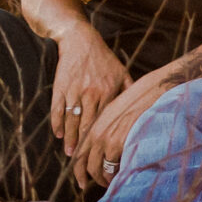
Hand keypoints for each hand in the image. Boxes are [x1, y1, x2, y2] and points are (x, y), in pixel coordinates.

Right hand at [50, 26, 130, 160]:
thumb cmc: (104, 58)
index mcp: (108, 92)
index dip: (103, 140)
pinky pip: (57, 109)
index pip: (105, 122)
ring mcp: (74, 90)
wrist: (80, 40)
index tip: (103, 154)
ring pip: (71, 120)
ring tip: (70, 154)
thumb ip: (130, 91)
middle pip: (86, 126)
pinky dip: (57, 123)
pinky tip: (58, 134)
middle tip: (83, 161)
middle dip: (84, 146)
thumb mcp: (122, 72)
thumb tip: (144, 107)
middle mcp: (91, 93)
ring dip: (70, 139)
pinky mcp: (60, 87)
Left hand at [72, 68, 173, 191]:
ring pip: (98, 169)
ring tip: (110, 182)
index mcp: (93, 126)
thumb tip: (102, 150)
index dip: (78, 170)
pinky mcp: (118, 144)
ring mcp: (106, 140)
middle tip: (98, 185)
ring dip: (103, 179)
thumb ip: (104, 131)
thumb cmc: (136, 103)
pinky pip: (112, 168)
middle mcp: (96, 134)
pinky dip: (115, 176)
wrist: (149, 94)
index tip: (81, 180)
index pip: (79, 153)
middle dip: (89, 178)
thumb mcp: (114, 114)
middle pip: (85, 164)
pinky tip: (120, 176)